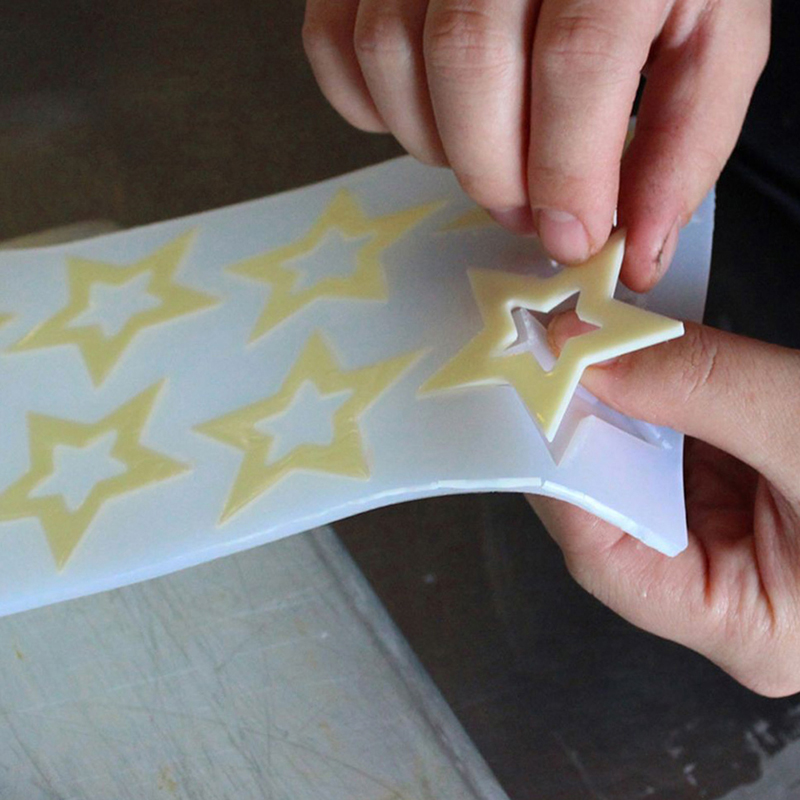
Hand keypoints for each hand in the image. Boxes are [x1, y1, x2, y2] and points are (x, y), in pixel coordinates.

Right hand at [302, 0, 769, 287]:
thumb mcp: (711, 39)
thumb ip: (682, 144)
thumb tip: (640, 249)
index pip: (574, 61)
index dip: (568, 173)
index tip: (573, 237)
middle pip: (467, 62)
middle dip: (495, 174)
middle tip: (527, 210)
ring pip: (389, 52)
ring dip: (435, 144)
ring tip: (486, 155)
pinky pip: (335, 44)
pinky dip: (372, 107)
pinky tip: (430, 117)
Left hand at [530, 313, 799, 696]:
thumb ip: (699, 386)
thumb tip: (594, 353)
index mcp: (750, 627)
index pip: (609, 564)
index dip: (562, 483)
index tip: (533, 409)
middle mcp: (730, 597)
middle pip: (615, 524)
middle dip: (584, 444)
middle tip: (552, 372)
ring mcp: (735, 549)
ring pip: (640, 488)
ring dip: (616, 423)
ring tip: (591, 363)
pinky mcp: (743, 505)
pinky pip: (674, 461)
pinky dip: (654, 415)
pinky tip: (637, 374)